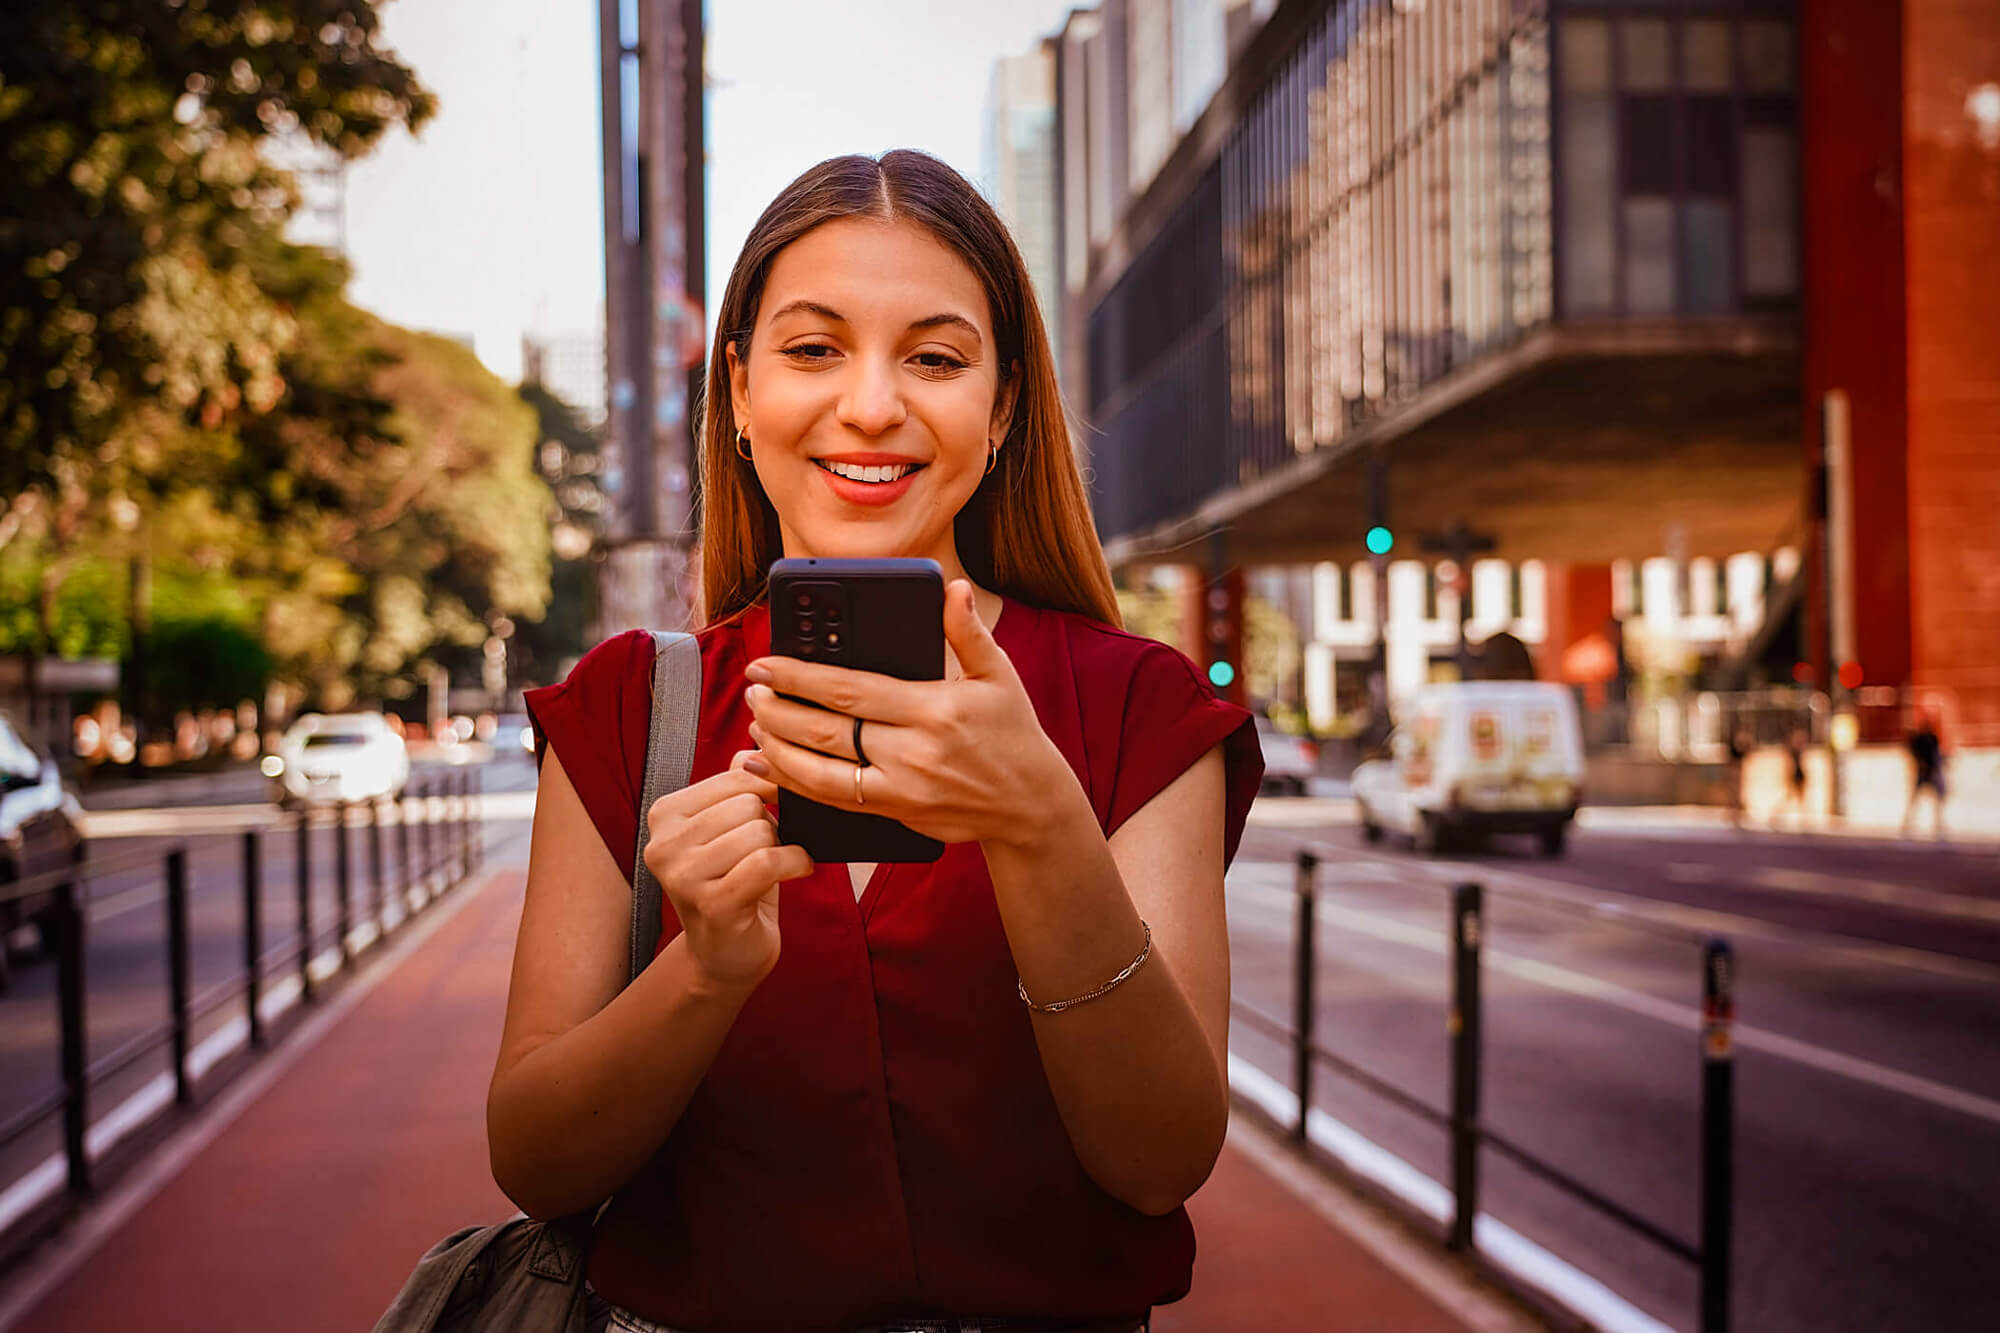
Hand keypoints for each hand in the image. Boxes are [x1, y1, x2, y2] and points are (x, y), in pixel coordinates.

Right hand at [641, 750, 813, 991]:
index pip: (736, 777)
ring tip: (771, 867)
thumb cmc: (736, 881)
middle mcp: (662, 843)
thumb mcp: (734, 826)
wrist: (727, 954)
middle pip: (749, 803)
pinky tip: (798, 870)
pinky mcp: (711, 904)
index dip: (767, 794)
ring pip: (760, 831)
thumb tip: (761, 739)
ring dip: (782, 848)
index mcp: (664, 814)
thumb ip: (741, 780)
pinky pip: (768, 862)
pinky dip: (795, 862)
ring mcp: (682, 876)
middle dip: (772, 826)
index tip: (771, 816)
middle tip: (766, 852)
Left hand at [742, 579, 1076, 848]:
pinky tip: (771, 766)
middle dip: (779, 710)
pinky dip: (795, 784)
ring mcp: (900, 788)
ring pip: (821, 772)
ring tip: (755, 724)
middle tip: (753, 690)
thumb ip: (967, 632)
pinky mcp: (894, 813)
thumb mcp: (998, 676)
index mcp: (933, 709)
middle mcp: (912, 752)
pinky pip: (833, 800)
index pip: (850, 690)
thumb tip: (952, 589)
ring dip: (779, 749)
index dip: (800, 677)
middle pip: (826, 731)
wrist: (1028, 804)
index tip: (766, 663)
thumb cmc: (1012, 733)